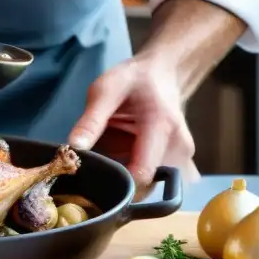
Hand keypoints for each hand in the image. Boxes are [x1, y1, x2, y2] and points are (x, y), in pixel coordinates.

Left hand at [68, 55, 200, 190]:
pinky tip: (127, 161)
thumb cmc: (133, 79)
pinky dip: (140, 178)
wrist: (164, 73)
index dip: (117, 183)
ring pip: (152, 186)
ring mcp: (184, 157)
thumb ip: (91, 120)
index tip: (94, 178)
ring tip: (112, 161)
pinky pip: (157, 181)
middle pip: (147, 185)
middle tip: (99, 170)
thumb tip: (74, 149)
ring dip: (130, 181)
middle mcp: (179, 146)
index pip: (142, 173)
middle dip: (121, 184)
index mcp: (161, 125)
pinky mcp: (183, 163)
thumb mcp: (105, 89)